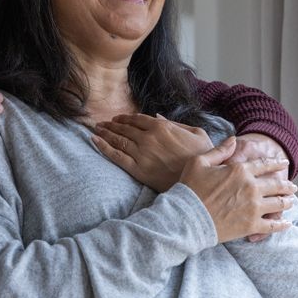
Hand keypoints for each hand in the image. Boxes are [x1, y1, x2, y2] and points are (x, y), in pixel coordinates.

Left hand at [91, 113, 211, 190]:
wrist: (199, 181)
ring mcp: (142, 153)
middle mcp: (149, 137)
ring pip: (118, 140)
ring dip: (105, 133)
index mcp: (162, 126)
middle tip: (102, 123)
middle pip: (125, 128)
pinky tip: (94, 141)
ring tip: (96, 129)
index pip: (138, 119)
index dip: (126, 118)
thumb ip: (176, 123)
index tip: (118, 119)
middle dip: (112, 125)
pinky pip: (116, 156)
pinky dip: (103, 147)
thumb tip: (157, 116)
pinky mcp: (137, 169)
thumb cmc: (203, 156)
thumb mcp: (196, 132)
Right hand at [179, 138, 296, 242]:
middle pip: (276, 185)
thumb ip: (220, 150)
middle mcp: (251, 188)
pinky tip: (287, 224)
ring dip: (287, 202)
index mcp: (240, 170)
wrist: (186, 218)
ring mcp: (254, 207)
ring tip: (291, 202)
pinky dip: (281, 225)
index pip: (264, 165)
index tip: (283, 163)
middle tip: (293, 187)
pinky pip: (272, 225)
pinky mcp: (251, 225)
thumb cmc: (189, 189)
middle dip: (287, 186)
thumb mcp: (199, 162)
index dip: (276, 163)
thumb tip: (233, 140)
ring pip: (279, 204)